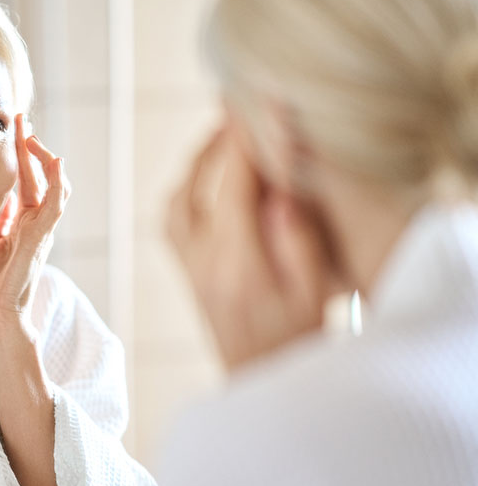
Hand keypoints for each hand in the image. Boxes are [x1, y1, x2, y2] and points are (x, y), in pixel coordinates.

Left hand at [0, 114, 70, 341]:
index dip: (21, 153)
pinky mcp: (40, 240)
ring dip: (44, 159)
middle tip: (20, 119)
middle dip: (31, 147)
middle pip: (41, 176)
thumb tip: (0, 197)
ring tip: (31, 136)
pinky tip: (55, 162)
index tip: (12, 127)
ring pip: (54, 186)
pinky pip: (54, 206)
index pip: (26, 179)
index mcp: (23, 221)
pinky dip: (57, 183)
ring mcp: (41, 231)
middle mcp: (36, 223)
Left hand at [165, 114, 338, 370]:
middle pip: (197, 185)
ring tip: (223, 138)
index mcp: (237, 263)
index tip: (258, 99)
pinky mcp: (188, 275)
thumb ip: (297, 237)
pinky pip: (171, 223)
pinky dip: (185, 191)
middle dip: (218, 141)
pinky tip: (205, 181)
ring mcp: (189, 269)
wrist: (264, 386)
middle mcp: (203, 262)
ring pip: (175, 201)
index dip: (247, 137)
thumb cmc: (298, 342)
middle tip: (240, 109)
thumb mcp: (314, 292)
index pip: (236, 185)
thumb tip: (276, 186)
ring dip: (196, 164)